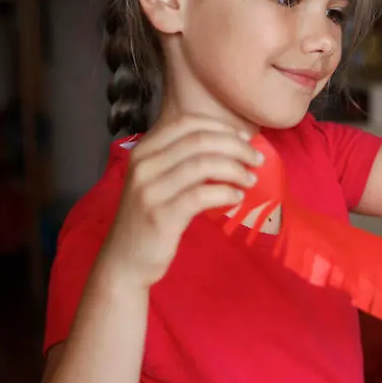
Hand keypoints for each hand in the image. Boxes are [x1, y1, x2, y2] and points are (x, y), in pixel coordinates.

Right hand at [98, 115, 263, 288]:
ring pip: (203, 164)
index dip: (222, 126)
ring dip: (235, 170)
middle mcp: (144, 164)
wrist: (124, 260)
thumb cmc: (150, 218)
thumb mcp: (160, 181)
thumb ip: (183, 161)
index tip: (246, 138)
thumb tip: (232, 145)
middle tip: (257, 160)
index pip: (187, 122)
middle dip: (236, 146)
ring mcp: (150, 189)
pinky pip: (202, 195)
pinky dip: (225, 193)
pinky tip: (237, 198)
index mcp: (144, 150)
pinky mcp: (161, 215)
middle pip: (200, 140)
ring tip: (250, 180)